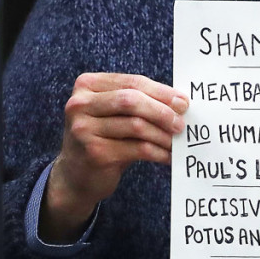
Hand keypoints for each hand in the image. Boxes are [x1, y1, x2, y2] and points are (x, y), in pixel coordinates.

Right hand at [40, 73, 188, 241]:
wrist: (76, 176)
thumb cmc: (102, 138)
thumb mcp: (112, 114)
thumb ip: (137, 102)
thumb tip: (179, 102)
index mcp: (87, 85)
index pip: (132, 82)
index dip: (161, 91)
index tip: (183, 102)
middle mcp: (80, 104)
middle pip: (132, 100)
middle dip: (162, 111)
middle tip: (181, 123)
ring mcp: (84, 129)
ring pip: (136, 126)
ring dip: (163, 134)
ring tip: (177, 141)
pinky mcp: (94, 153)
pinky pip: (136, 149)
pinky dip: (157, 152)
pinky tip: (168, 156)